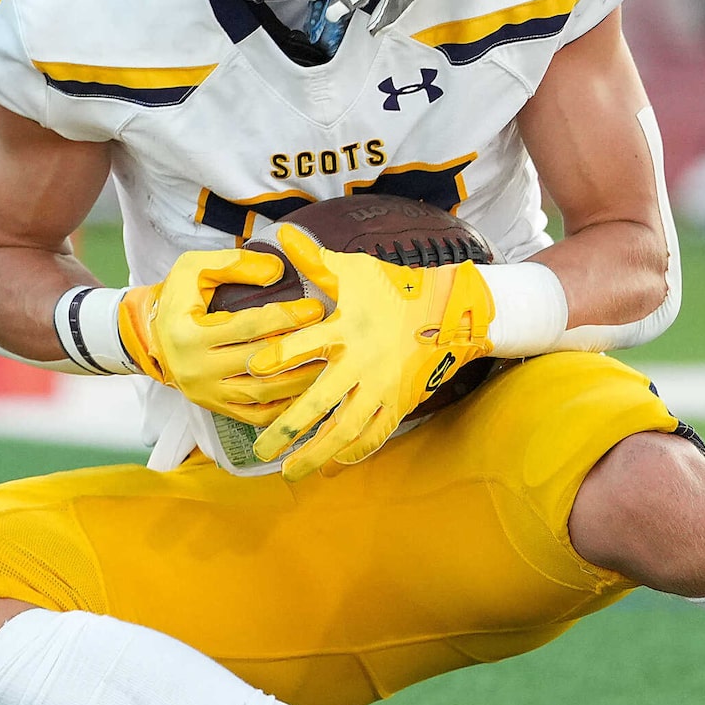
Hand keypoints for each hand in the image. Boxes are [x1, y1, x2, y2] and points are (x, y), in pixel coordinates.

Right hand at [117, 247, 324, 417]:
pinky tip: (310, 393)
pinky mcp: (216, 409)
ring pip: (261, 394)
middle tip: (332, 336)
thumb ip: (233, 264)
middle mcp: (196, 370)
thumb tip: (277, 271)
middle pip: (258, 363)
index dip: (284, 317)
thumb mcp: (194, 269)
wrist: (152, 336)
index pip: (246, 327)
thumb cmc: (178, 298)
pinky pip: (255, 416)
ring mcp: (206, 394)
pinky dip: (285, 408)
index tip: (316, 308)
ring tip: (330, 365)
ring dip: (299, 382)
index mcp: (189, 334)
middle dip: (299, 349)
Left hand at [242, 224, 494, 479]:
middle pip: (320, 402)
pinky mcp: (398, 401)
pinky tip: (330, 466)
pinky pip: (375, 434)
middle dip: (288, 429)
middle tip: (260, 450)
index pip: (307, 344)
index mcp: (347, 329)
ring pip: (346, 429)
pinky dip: (353, 453)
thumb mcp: (355, 271)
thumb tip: (284, 232)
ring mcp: (382, 387)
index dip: (280, 355)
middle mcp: (362, 362)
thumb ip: (316, 260)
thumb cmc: (393, 289)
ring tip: (290, 471)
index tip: (255, 368)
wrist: (449, 311)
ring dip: (316, 454)